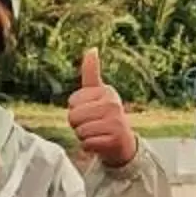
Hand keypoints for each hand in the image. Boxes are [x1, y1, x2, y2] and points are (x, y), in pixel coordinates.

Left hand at [66, 45, 137, 166]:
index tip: (90, 111)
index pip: (73, 102)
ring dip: (83, 136)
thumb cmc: (105, 115)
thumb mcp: (98, 93)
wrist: (123, 143)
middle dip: (77, 125)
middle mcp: (113, 104)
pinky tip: (100, 143)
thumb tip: (92, 49)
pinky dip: (89, 147)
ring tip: (96, 133)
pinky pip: (87, 144)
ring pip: (80, 131)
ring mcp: (116, 122)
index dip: (76, 110)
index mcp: (106, 91)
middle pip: (74, 116)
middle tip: (92, 125)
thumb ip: (91, 73)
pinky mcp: (115, 139)